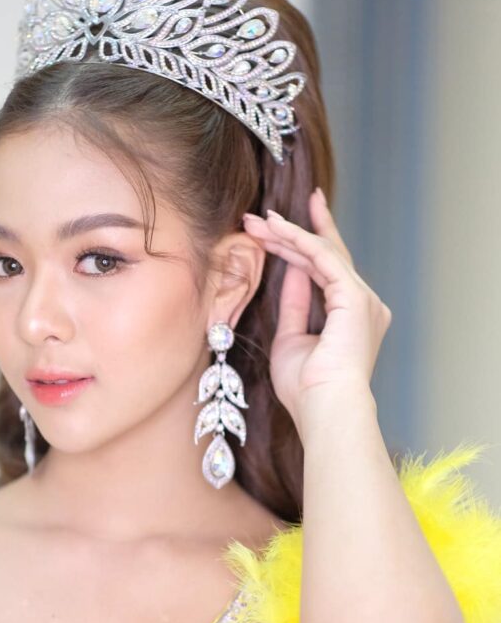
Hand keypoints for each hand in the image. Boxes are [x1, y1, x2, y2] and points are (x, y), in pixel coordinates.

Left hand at [242, 189, 391, 437]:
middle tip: (264, 214)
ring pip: (322, 254)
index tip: (283, 224)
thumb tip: (292, 272)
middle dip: (295, 231)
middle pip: (327, 256)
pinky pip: (323, 260)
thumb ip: (295, 305)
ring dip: (288, 235)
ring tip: (258, 222)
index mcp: (352, 317)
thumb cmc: (306, 389)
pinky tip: (276, 232)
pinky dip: (299, 243)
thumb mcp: (291, 340)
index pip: (328, 271)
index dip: (306, 244)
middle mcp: (364, 304)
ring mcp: (363, 300)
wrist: (324, 408)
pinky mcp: (355, 298)